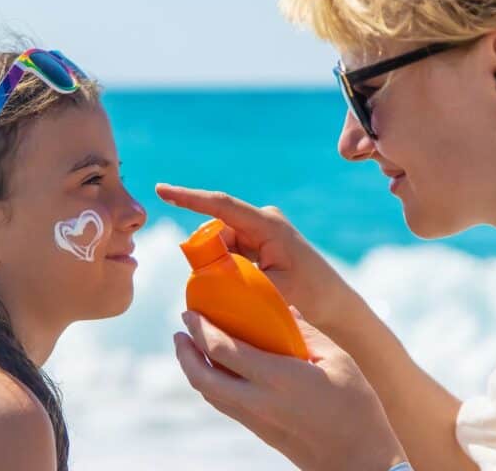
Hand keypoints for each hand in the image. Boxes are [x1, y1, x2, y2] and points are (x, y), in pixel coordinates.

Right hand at [156, 184, 357, 327]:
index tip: (161, 190)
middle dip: (204, 250)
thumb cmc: (310, 296)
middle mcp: (263, 221)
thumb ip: (238, 278)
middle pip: (216, 228)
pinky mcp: (259, 243)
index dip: (189, 198)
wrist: (334, 304)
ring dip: (216, 262)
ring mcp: (261, 231)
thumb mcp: (272, 289)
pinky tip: (235, 286)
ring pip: (221, 242)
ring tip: (237, 289)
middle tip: (212, 282)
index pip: (221, 205)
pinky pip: (230, 249)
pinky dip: (224, 265)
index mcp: (268, 225)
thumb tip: (205, 275)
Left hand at [175, 308, 406, 470]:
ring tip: (192, 346)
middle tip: (180, 330)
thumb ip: (306, 333)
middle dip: (185, 352)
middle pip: (202, 377)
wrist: (359, 461)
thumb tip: (286, 310)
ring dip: (193, 368)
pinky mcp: (259, 430)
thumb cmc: (356, 407)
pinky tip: (218, 370)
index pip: (223, 349)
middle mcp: (258, 400)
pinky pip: (223, 403)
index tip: (189, 311)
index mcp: (277, 378)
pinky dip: (210, 383)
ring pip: (209, 393)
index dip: (200, 328)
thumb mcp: (337, 360)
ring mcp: (255, 419)